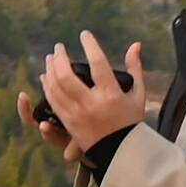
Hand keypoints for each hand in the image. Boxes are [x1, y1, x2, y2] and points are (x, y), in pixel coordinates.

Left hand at [36, 30, 162, 149]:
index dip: (90, 45)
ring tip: (51, 58)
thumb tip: (136, 44)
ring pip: (55, 87)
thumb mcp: (139, 95)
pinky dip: (47, 86)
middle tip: (59, 47)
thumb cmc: (131, 122)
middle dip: (60, 57)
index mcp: (111, 95)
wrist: (120, 152)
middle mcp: (91, 104)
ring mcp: (77, 114)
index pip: (98, 63)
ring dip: (50, 69)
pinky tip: (47, 77)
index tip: (84, 34)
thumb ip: (135, 68)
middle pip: (67, 75)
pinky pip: (53, 100)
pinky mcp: (68, 122)